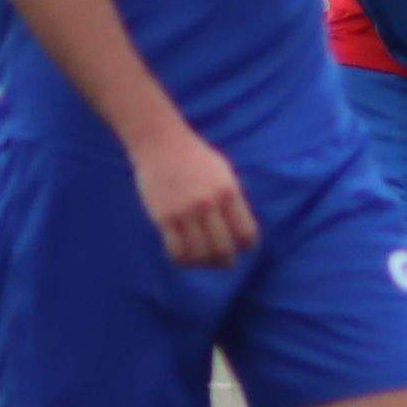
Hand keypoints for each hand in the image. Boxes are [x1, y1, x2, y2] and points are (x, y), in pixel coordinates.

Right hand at [132, 128, 258, 268]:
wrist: (161, 143)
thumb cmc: (194, 157)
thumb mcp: (223, 172)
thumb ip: (232, 199)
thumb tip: (240, 230)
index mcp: (228, 192)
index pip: (246, 234)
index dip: (245, 246)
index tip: (240, 247)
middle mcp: (209, 204)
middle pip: (223, 250)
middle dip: (225, 261)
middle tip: (222, 262)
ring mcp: (185, 212)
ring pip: (199, 255)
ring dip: (204, 263)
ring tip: (202, 261)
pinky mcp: (164, 218)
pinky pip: (177, 252)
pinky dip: (183, 261)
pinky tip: (184, 257)